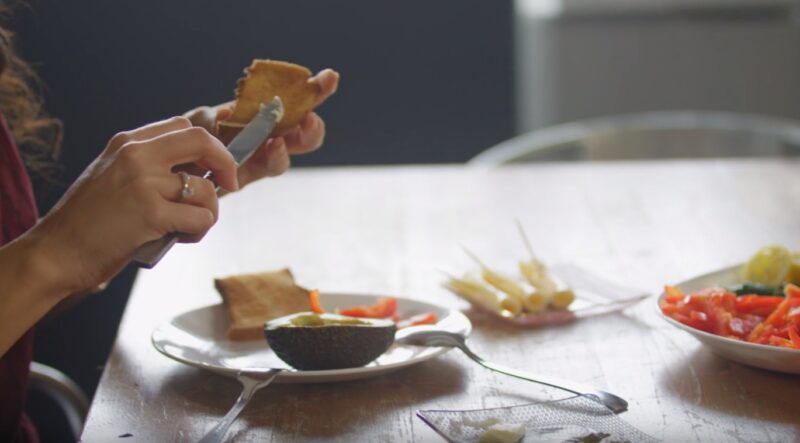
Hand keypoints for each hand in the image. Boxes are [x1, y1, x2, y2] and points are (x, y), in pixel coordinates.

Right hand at [27, 117, 238, 293]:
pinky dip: (198, 231)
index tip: (215, 168)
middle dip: (226, 163)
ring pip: (207, 188)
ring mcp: (143, 182)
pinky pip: (201, 217)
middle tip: (230, 186)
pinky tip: (179, 239)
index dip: (209, 147)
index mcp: (127, 143)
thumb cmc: (88, 223)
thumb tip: (195, 172)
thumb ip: (147, 167)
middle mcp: (136, 155)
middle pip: (202, 141)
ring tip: (187, 229)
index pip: (184, 127)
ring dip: (209, 213)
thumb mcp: (112, 177)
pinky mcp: (150, 213)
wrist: (56, 252)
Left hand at [184, 68, 338, 188]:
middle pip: (302, 135)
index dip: (315, 90)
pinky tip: (271, 147)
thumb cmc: (185, 140)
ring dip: (292, 146)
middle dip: (313, 127)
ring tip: (284, 139)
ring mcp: (257, 160)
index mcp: (259, 115)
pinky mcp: (245, 179)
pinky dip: (272, 158)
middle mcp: (266, 138)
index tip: (331, 78)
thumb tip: (230, 112)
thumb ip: (210, 116)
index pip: (294, 101)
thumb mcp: (194, 120)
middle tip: (311, 119)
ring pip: (287, 156)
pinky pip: (265, 170)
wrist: (164, 172)